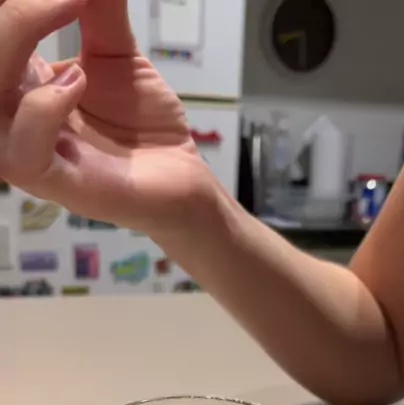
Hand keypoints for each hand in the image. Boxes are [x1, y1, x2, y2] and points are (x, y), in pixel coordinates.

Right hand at [0, 0, 211, 233]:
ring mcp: (35, 154)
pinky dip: (43, 109)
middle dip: (10, 17)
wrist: (183, 176)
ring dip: (11, 48)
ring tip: (66, 28)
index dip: (14, 9)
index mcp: (21, 84)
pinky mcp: (62, 185)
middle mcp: (17, 117)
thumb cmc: (143, 125)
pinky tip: (76, 84)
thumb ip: (96, 9)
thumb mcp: (115, 54)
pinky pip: (23, 155)